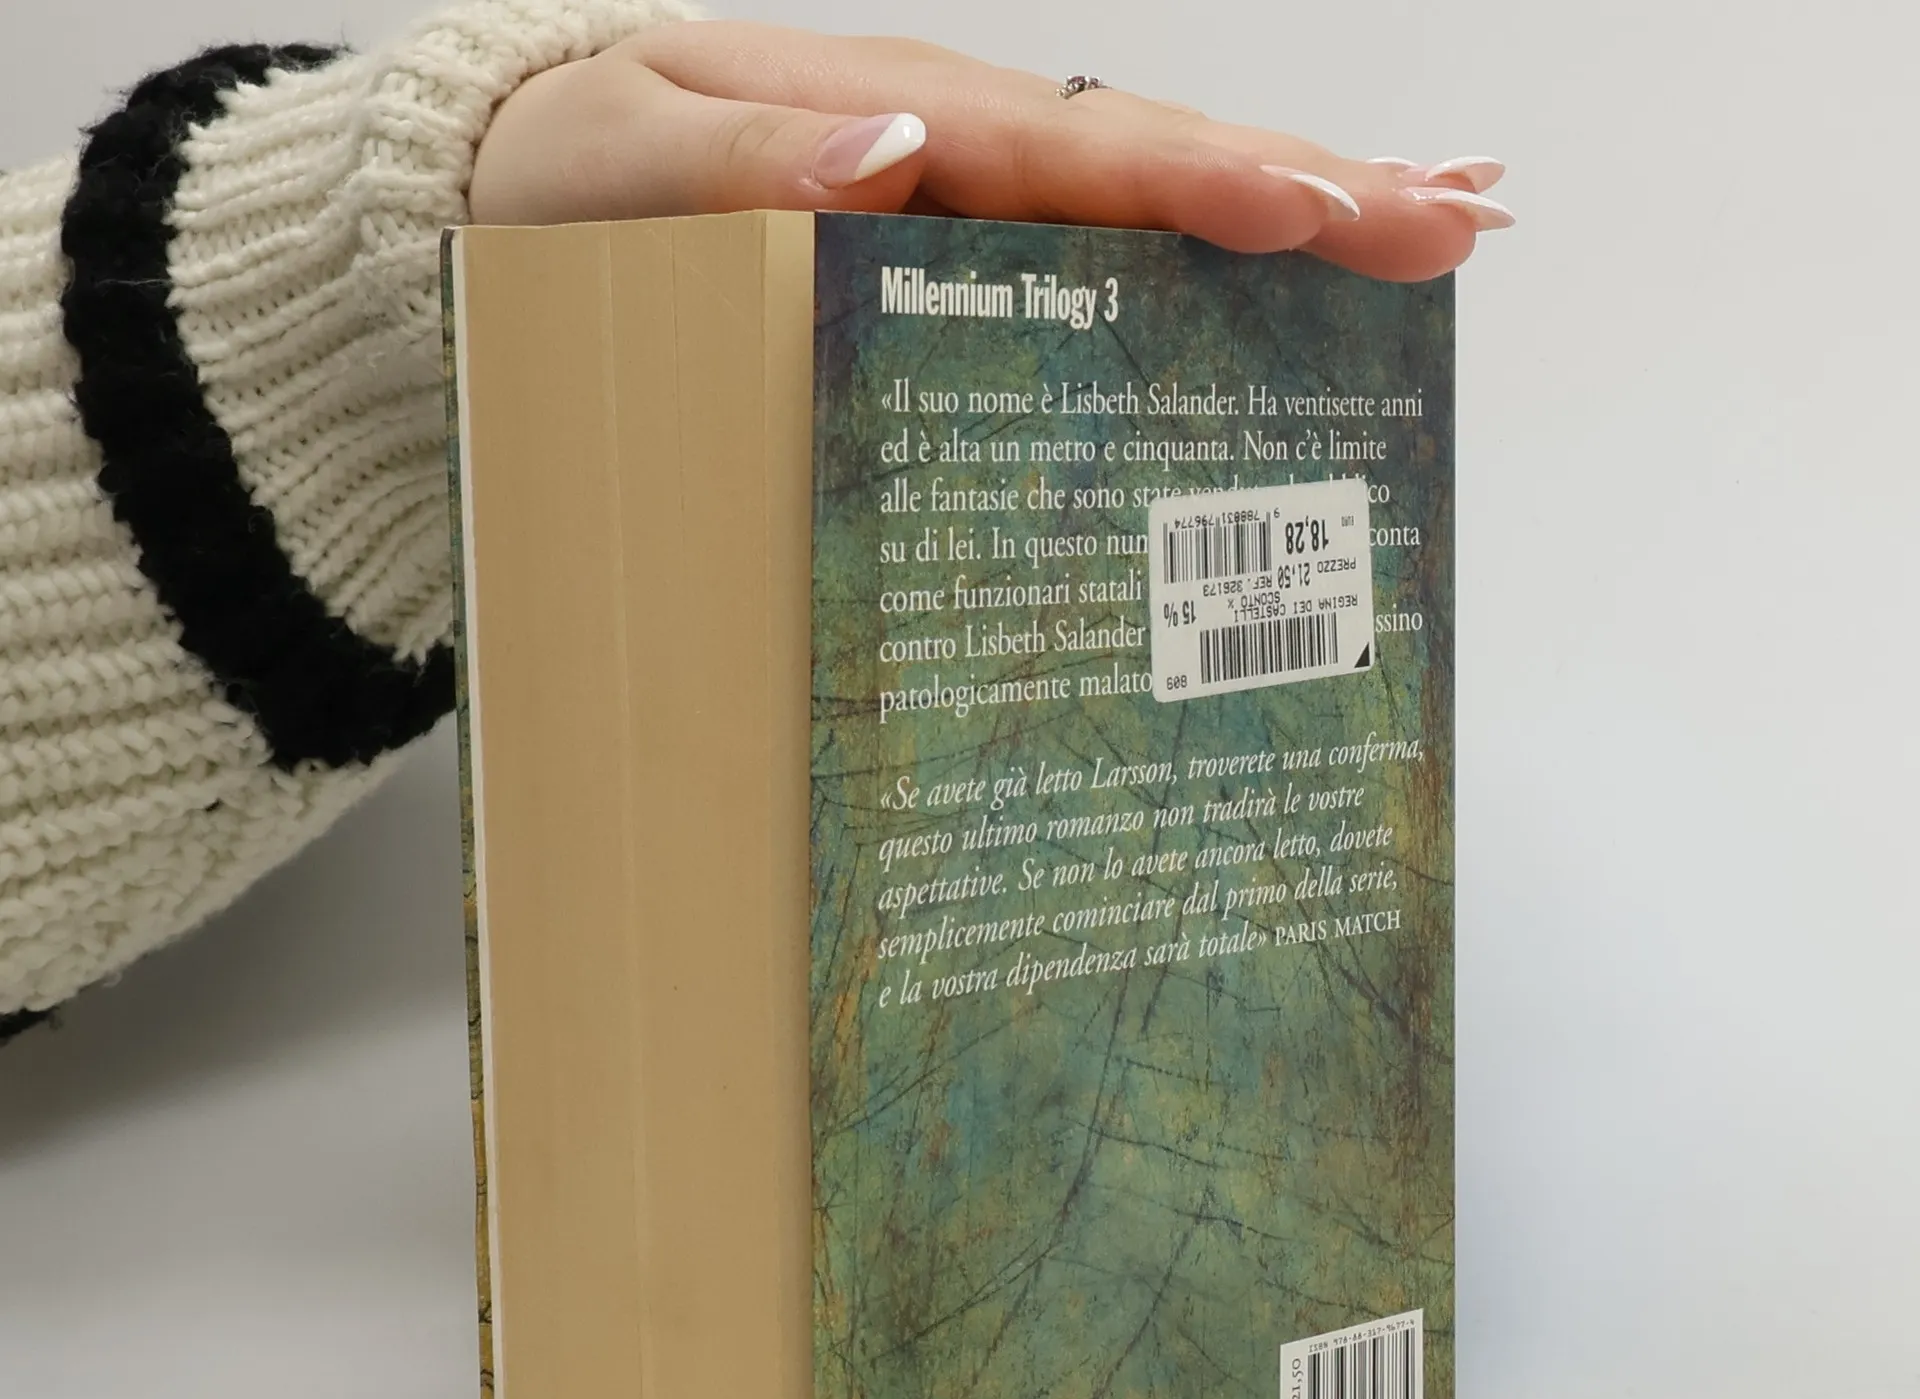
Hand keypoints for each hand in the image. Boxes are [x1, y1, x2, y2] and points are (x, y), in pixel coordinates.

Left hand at [469, 22, 1509, 281]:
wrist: (510, 195)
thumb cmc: (559, 181)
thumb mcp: (622, 163)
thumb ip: (741, 166)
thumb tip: (890, 160)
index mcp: (894, 118)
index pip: (1081, 149)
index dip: (1208, 184)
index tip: (1327, 215)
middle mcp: (954, 147)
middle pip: (1161, 161)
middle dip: (1314, 187)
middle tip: (1458, 223)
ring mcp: (965, 196)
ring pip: (1154, 201)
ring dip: (1296, 214)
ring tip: (1430, 232)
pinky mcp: (952, 246)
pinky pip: (1096, 249)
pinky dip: (1199, 256)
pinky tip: (1279, 274)